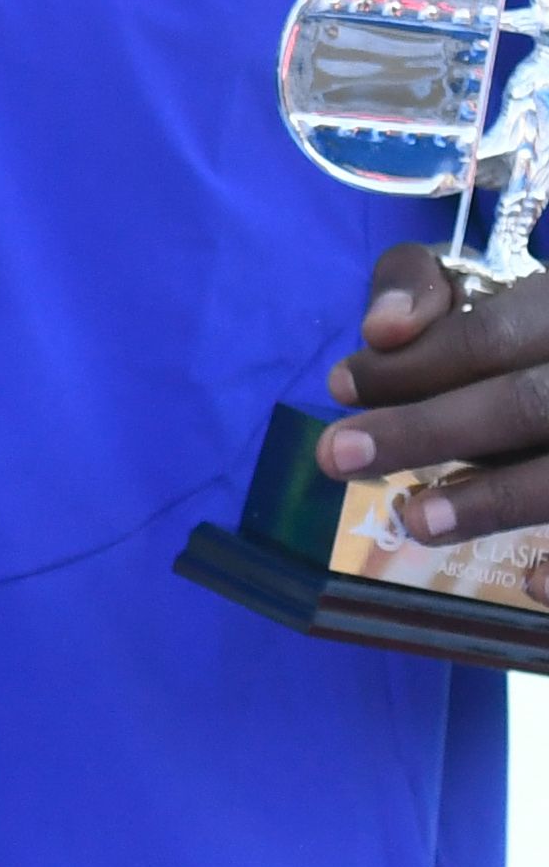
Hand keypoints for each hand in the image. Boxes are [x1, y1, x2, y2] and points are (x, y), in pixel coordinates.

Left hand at [319, 244, 548, 543]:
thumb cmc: (527, 326)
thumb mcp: (478, 282)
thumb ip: (420, 283)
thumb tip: (382, 327)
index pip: (490, 338)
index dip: (409, 366)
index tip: (338, 385)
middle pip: (529, 404)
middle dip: (428, 431)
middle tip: (336, 456)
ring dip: (495, 498)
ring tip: (416, 521)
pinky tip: (532, 585)